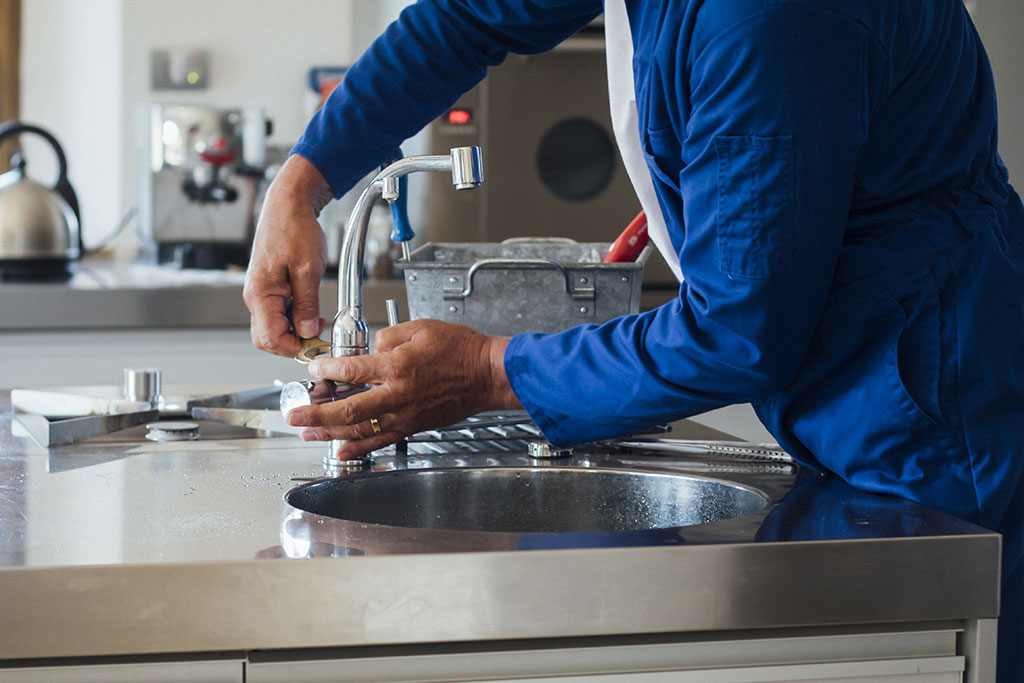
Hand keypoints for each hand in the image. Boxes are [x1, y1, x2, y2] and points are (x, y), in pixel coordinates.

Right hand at [243, 154, 333, 356]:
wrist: (289, 204)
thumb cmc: (294, 228)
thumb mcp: (308, 269)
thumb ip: (307, 304)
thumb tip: (308, 331)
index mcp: (260, 294)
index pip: (270, 339)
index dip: (294, 347)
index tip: (317, 343)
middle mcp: (256, 296)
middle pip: (268, 338)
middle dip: (293, 342)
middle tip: (319, 335)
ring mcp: (262, 293)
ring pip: (274, 327)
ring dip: (296, 330)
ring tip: (318, 320)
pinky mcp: (270, 288)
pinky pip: (278, 313)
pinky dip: (295, 318)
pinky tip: (310, 311)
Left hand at [285, 319, 521, 457]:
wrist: (486, 375)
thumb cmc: (460, 350)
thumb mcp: (422, 328)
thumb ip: (389, 336)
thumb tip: (371, 348)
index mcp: (397, 366)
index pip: (352, 369)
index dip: (327, 369)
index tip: (314, 369)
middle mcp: (397, 394)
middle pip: (347, 410)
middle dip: (315, 413)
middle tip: (294, 414)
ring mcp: (404, 414)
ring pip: (360, 430)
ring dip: (329, 433)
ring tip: (308, 432)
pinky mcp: (412, 426)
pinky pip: (381, 441)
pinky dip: (358, 448)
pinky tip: (341, 450)